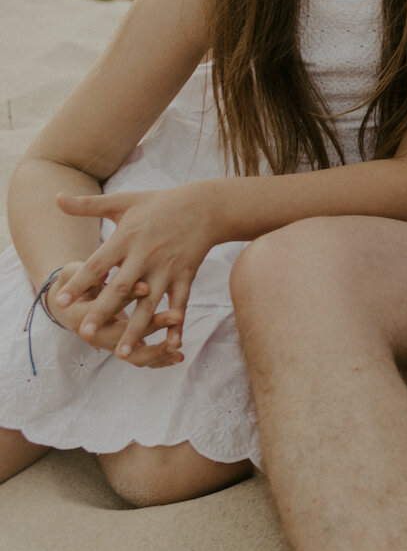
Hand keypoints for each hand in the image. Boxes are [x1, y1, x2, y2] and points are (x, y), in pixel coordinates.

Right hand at [40, 263, 183, 368]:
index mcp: (81, 316)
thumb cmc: (77, 282)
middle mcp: (95, 336)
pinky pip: (143, 358)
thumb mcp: (80, 273)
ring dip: (159, 351)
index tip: (147, 286)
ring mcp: (111, 345)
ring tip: (179, 344)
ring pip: (135, 356)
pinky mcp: (124, 348)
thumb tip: (112, 270)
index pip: (105, 309)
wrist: (70, 303)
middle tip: (177, 315)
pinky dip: (161, 359)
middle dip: (152, 325)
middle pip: (124, 337)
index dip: (126, 297)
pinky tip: (180, 356)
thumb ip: (93, 272)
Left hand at [55, 185, 219, 359]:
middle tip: (84, 333)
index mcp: (127, 238)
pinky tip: (171, 344)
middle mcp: (146, 256)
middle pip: (121, 289)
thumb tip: (55, 198)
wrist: (206, 206)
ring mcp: (167, 268)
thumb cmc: (160, 203)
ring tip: (121, 352)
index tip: (60, 302)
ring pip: (149, 304)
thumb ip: (88, 204)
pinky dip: (176, 324)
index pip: (98, 265)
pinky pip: (180, 303)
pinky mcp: (186, 275)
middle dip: (103, 312)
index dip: (79, 284)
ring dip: (136, 329)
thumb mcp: (124, 200)